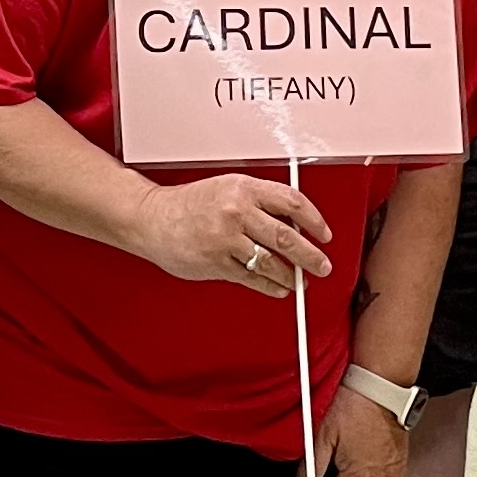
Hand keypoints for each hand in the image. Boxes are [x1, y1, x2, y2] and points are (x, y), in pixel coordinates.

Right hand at [132, 172, 333, 295]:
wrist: (152, 218)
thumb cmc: (190, 204)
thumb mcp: (227, 189)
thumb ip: (259, 203)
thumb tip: (293, 225)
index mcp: (243, 188)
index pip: (291, 202)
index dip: (314, 220)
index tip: (323, 234)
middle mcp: (236, 211)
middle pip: (287, 237)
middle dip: (311, 256)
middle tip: (322, 265)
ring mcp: (226, 239)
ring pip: (271, 262)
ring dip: (290, 276)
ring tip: (298, 282)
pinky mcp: (216, 262)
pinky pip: (252, 278)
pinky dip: (269, 286)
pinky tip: (277, 288)